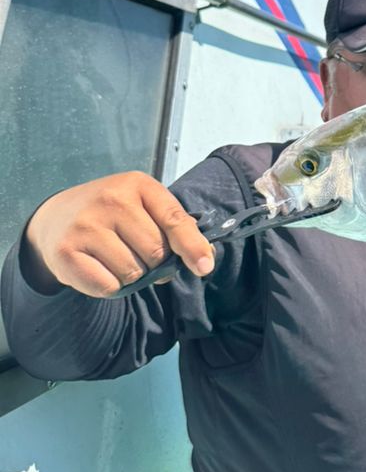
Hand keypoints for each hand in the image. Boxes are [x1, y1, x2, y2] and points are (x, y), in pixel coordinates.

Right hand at [23, 172, 215, 296]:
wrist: (55, 219)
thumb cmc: (112, 216)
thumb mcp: (144, 207)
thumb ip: (175, 228)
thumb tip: (203, 261)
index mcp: (137, 184)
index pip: (174, 219)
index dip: (192, 246)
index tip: (203, 267)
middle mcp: (110, 200)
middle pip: (156, 251)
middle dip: (154, 262)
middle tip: (135, 252)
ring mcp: (86, 225)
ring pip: (133, 272)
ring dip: (131, 276)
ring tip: (114, 258)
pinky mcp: (66, 252)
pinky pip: (108, 286)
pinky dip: (110, 286)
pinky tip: (98, 268)